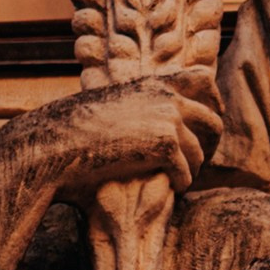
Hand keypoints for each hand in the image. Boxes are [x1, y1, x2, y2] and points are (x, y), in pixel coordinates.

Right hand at [45, 71, 220, 199]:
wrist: (56, 142)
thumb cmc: (73, 131)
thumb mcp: (110, 107)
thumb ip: (137, 107)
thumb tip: (152, 121)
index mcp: (153, 83)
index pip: (203, 79)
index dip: (213, 100)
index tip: (212, 118)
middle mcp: (167, 97)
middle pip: (212, 120)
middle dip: (210, 144)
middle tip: (199, 163)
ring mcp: (169, 120)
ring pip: (199, 153)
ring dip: (192, 170)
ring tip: (178, 180)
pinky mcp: (166, 146)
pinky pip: (186, 172)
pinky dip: (180, 184)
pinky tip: (170, 190)